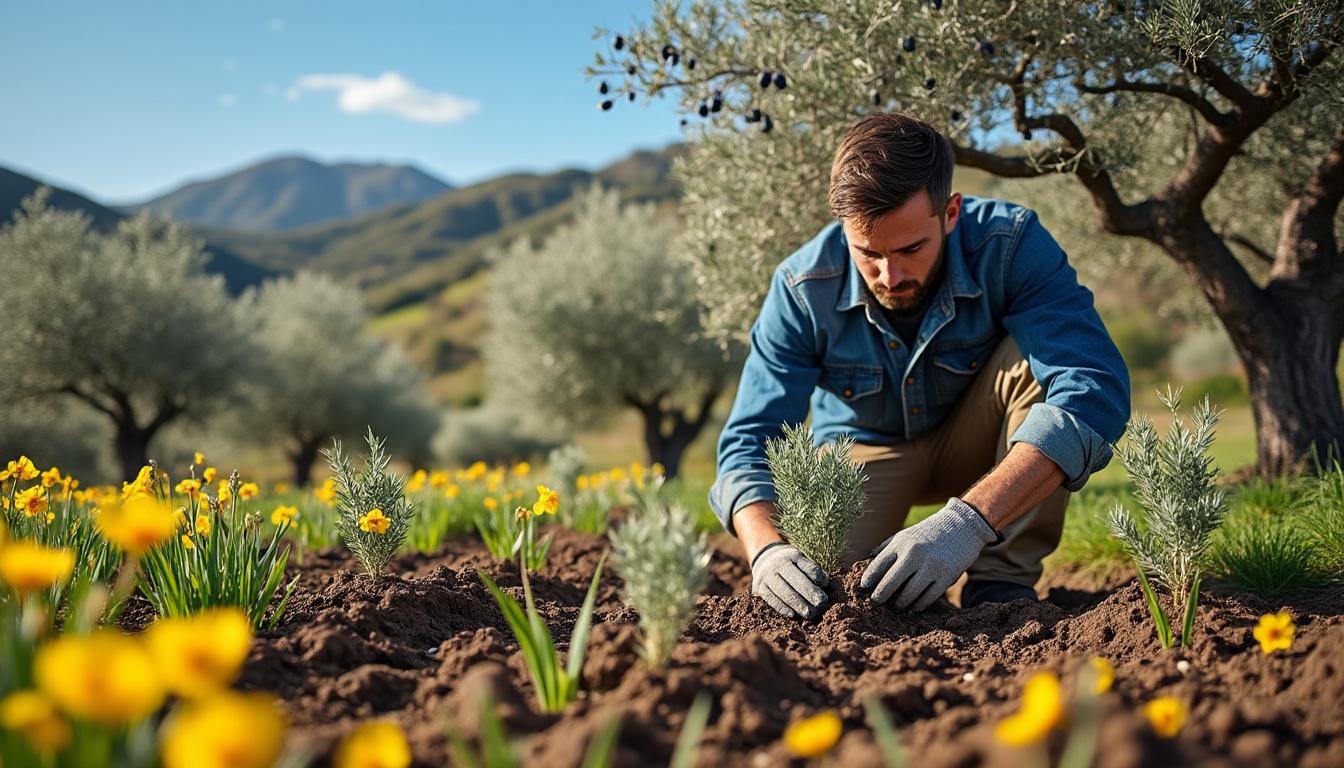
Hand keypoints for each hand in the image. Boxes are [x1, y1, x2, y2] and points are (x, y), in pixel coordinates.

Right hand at [751, 542, 829, 618]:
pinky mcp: (759, 587)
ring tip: (809, 613)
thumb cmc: (791, 564)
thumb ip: (812, 572)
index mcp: (792, 556)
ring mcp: (767, 575)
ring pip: (783, 591)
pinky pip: (771, 599)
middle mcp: (778, 563)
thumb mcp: (801, 561)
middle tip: (820, 604)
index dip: (817, 576)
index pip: (807, 567)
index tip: (825, 585)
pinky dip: (782, 607)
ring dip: (797, 604)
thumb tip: (824, 585)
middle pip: (796, 580)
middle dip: (809, 593)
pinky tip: (792, 614)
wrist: (765, 560)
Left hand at [860, 498, 998, 610]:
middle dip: (880, 595)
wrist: (961, 526)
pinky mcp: (946, 576)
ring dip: (900, 603)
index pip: (879, 564)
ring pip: (909, 594)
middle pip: (890, 582)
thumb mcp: (906, 534)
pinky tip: (913, 607)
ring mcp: (931, 566)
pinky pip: (928, 597)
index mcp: (902, 543)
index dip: (869, 578)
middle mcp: (914, 554)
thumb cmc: (929, 533)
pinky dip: (918, 605)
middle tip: (876, 602)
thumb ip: (887, 547)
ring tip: (896, 607)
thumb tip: (867, 562)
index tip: (864, 587)